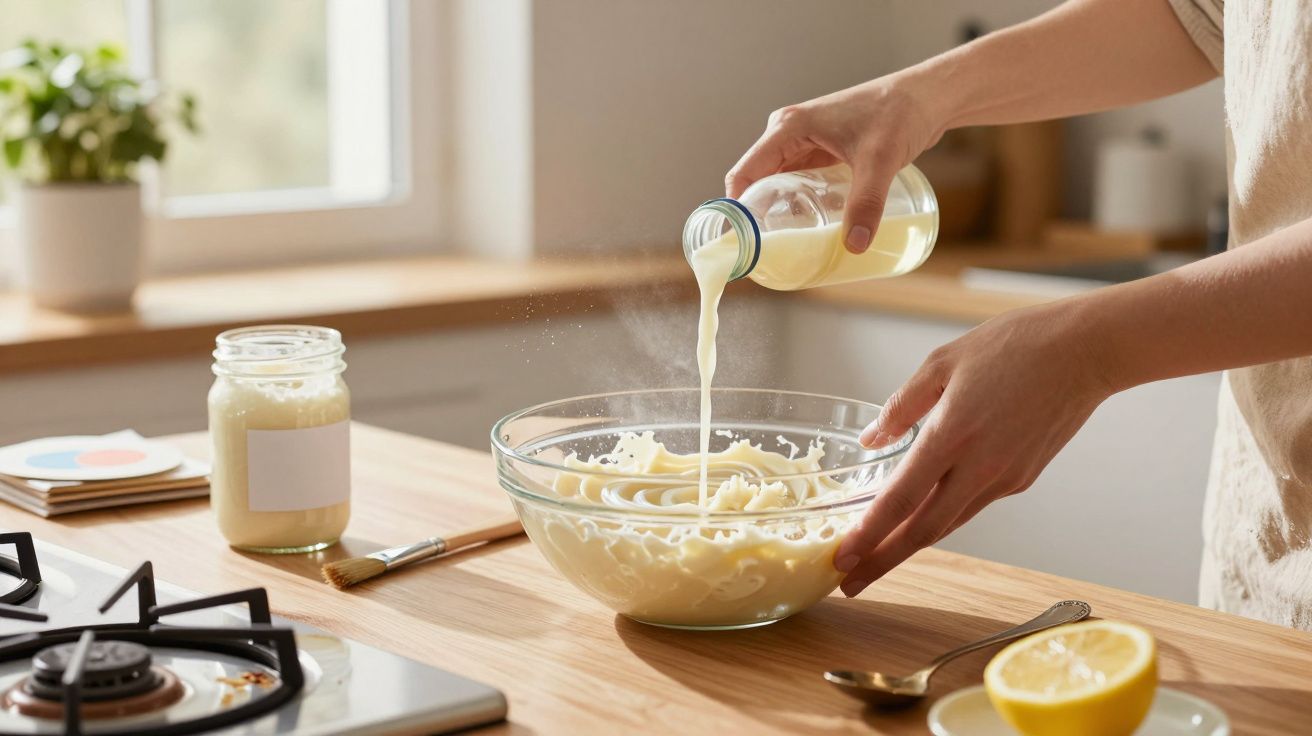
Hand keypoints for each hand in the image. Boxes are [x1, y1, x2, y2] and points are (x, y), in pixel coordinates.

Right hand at [725, 76, 944, 253]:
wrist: (927, 96)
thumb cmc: (899, 114)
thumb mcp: (880, 160)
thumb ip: (867, 203)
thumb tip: (854, 245)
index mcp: (788, 128)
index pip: (745, 174)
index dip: (736, 210)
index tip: (737, 244)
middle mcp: (788, 133)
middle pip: (757, 182)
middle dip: (757, 217)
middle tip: (765, 255)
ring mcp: (804, 142)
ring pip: (777, 184)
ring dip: (776, 212)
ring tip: (783, 248)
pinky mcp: (821, 151)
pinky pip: (797, 182)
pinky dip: (796, 204)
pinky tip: (805, 228)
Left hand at [833, 301, 1119, 595]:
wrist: (1086, 351)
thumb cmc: (1015, 345)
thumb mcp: (942, 362)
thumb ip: (902, 406)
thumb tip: (870, 439)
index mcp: (953, 435)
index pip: (901, 499)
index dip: (869, 534)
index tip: (842, 558)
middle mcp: (980, 467)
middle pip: (923, 530)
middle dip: (882, 562)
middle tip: (849, 584)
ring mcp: (1005, 478)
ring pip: (949, 523)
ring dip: (909, 546)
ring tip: (876, 560)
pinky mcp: (1023, 478)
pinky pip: (972, 505)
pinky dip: (942, 518)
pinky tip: (920, 519)